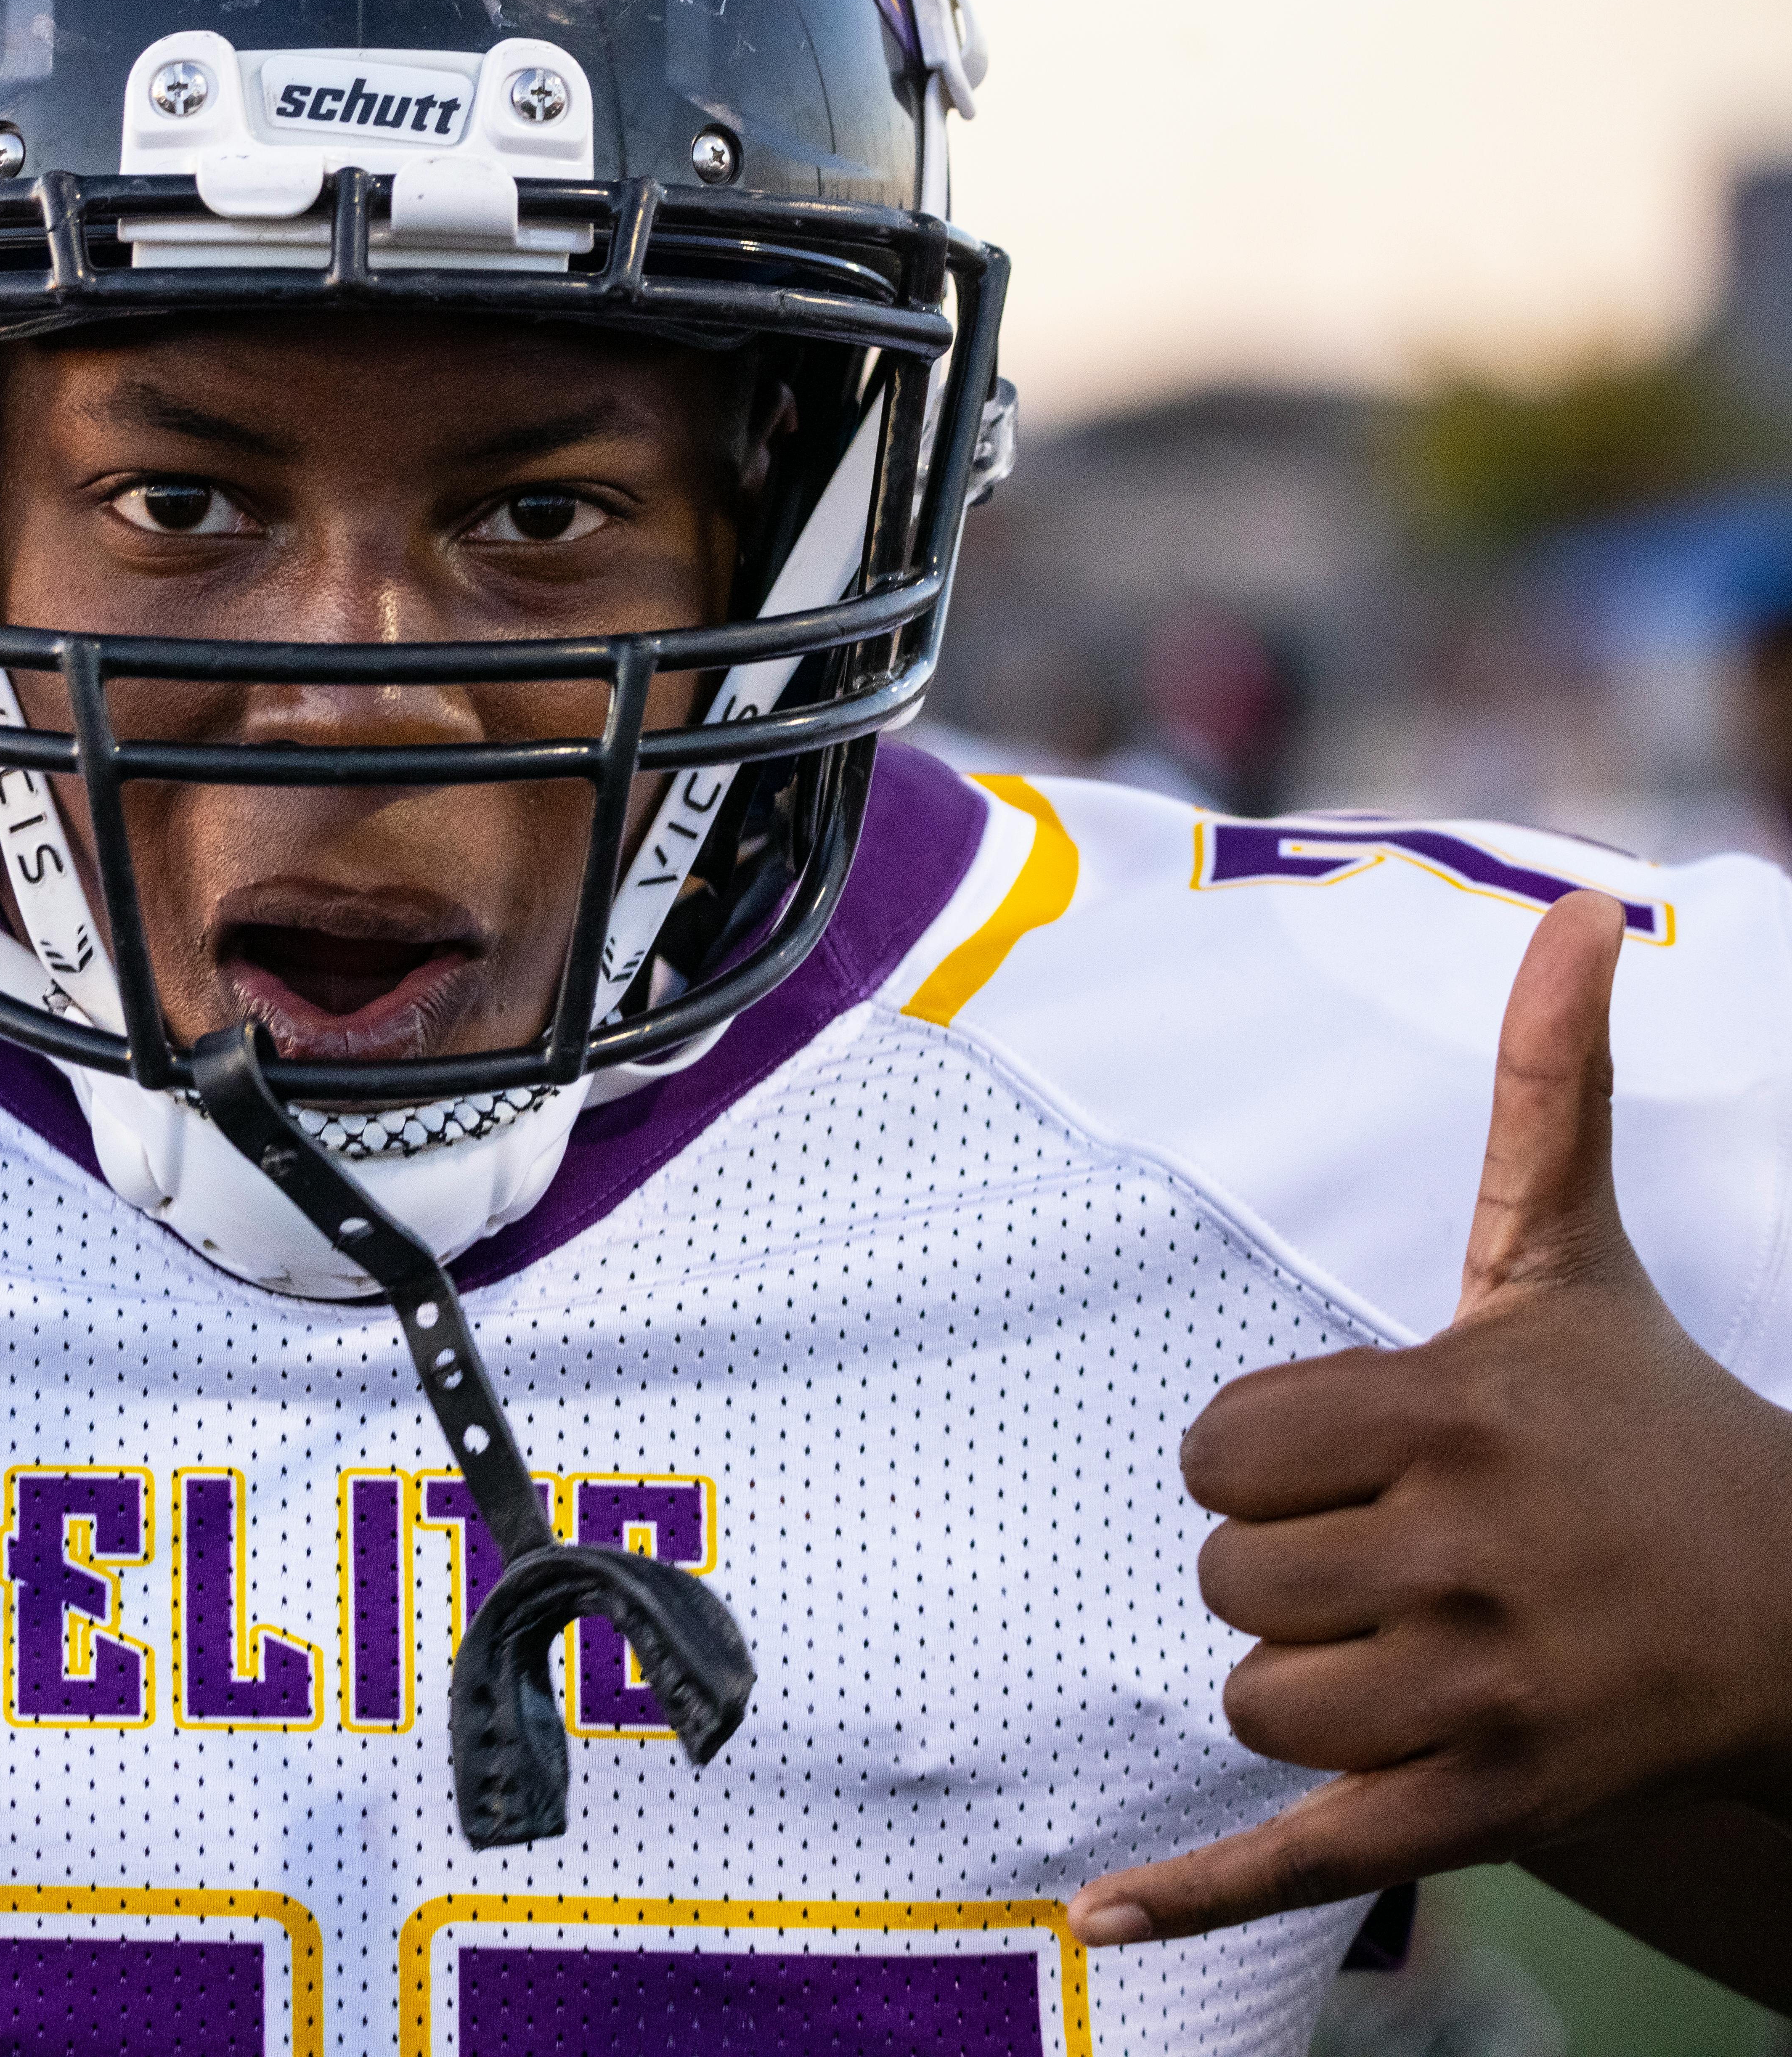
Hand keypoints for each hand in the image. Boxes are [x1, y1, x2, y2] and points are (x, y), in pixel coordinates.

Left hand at [1073, 890, 1791, 1944]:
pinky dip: (1202, 1895)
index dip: (1256, 1462)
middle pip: (1224, 1582)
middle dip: (1281, 1571)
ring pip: (1253, 1696)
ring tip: (1401, 1638)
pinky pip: (1308, 1853)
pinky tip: (1102, 1917)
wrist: (1790, 1602)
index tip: (1344, 1458)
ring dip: (1298, 1678)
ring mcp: (1486, 1696)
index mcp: (1451, 1418)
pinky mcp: (1489, 1807)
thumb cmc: (1646, 1422)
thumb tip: (1576, 907)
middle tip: (1389, 1552)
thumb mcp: (1569, 1260)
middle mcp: (1468, 1557)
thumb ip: (1548, 1089)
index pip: (1216, 1455)